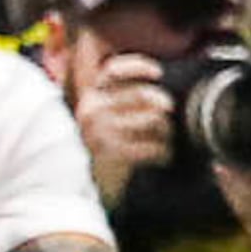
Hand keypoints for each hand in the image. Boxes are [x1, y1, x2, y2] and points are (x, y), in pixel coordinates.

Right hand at [74, 51, 176, 205]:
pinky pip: (154, 146)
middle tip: (169, 113)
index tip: (158, 73)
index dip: (138, 67)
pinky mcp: (112, 153)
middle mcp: (93, 110)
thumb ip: (123, 96)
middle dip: (164, 104)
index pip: (114, 71)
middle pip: (143, 94)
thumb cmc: (104, 147)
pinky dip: (164, 152)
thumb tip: (160, 83)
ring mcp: (101, 132)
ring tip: (164, 140)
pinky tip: (161, 156)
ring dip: (167, 132)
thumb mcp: (105, 117)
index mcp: (93, 97)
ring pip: (154, 120)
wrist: (81, 185)